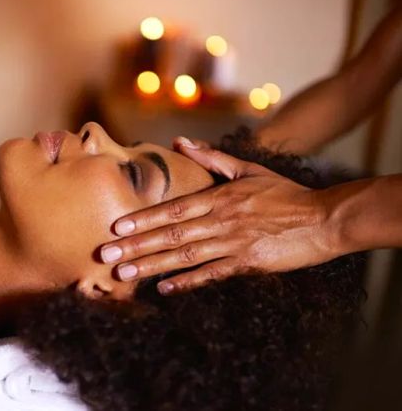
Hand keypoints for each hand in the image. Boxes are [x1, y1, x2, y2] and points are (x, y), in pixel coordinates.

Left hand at [100, 137, 337, 293]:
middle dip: (136, 245)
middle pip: (171, 234)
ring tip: (124, 273)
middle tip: (106, 254)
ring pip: (185, 255)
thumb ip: (213, 159)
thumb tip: (182, 142)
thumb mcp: (249, 170)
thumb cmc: (285, 194)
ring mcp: (233, 243)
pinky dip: (188, 282)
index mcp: (219, 197)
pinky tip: (165, 289)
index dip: (143, 218)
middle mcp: (221, 220)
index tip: (117, 226)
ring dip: (152, 265)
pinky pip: (212, 274)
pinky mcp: (248, 263)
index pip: (172, 208)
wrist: (324, 219)